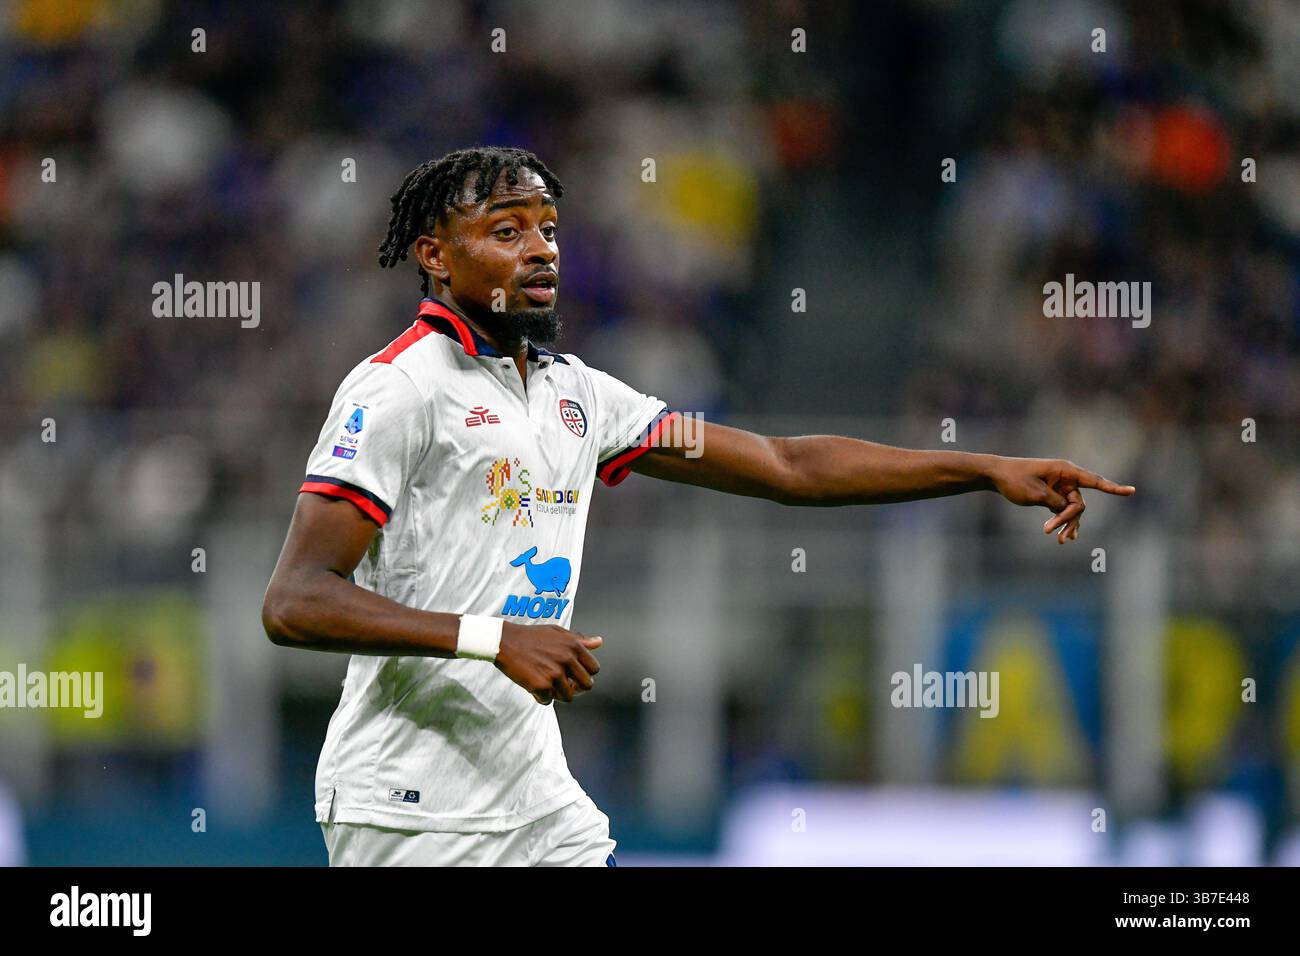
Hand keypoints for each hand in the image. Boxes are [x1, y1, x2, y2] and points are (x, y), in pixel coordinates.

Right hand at [493, 621, 602, 704]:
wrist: (504, 641)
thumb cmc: (531, 636)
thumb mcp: (557, 632)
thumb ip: (579, 639)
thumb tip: (599, 642)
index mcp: (574, 645)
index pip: (594, 669)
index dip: (585, 674)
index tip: (574, 674)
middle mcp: (567, 659)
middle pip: (587, 686)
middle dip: (576, 687)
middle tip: (563, 684)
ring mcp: (555, 673)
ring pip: (568, 697)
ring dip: (558, 694)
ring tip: (546, 684)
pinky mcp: (541, 685)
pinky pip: (548, 701)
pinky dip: (541, 697)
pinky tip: (534, 685)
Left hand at [987, 457, 1134, 543]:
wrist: (996, 475)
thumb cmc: (1014, 479)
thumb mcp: (1036, 494)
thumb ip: (1057, 503)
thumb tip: (1068, 509)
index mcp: (1065, 470)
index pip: (1094, 481)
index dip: (1113, 488)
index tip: (1132, 492)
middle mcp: (1066, 477)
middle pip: (1078, 503)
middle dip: (1068, 519)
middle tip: (1051, 534)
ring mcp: (1060, 486)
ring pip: (1072, 509)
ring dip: (1066, 524)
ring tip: (1059, 540)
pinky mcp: (1053, 494)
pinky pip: (1064, 510)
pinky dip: (1063, 522)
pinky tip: (1066, 536)